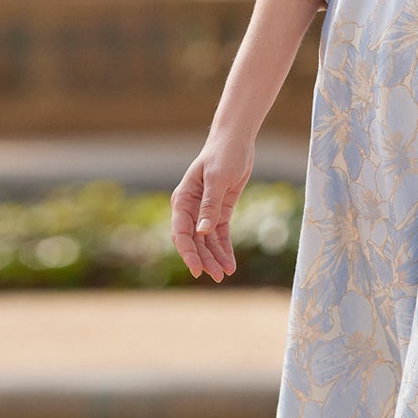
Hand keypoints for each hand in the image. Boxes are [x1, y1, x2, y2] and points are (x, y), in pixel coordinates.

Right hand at [171, 131, 254, 281]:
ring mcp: (204, 211)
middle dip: (204, 259)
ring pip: (206, 241)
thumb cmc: (223, 155)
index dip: (188, 253)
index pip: (182, 233)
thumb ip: (210, 205)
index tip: (197, 270)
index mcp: (183, 200)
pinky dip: (224, 248)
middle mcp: (190, 208)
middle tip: (217, 276)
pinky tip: (230, 263)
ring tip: (225, 274)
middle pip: (194, 241)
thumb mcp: (218, 178)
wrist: (236, 141)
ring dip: (214, 257)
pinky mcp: (219, 211)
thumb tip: (202, 232)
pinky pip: (219, 235)